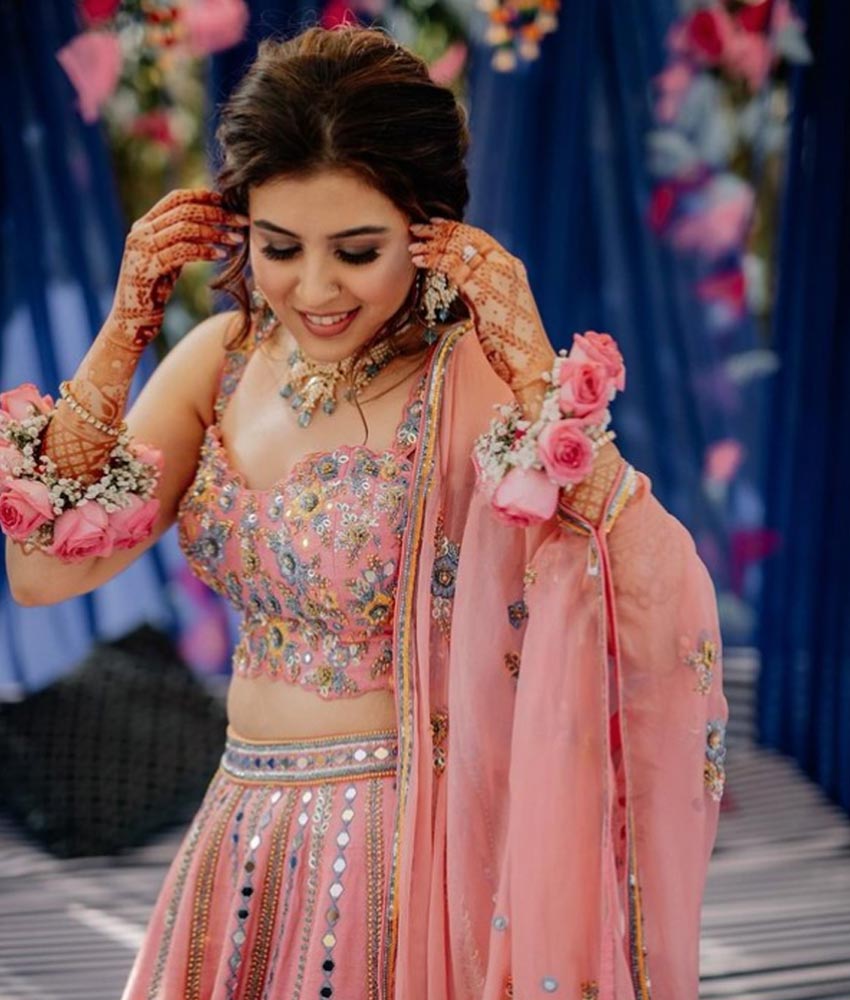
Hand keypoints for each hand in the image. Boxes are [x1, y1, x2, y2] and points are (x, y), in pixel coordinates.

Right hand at [110, 188, 247, 349]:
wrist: (131, 319)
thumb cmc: (153, 289)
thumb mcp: (167, 258)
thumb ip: (180, 240)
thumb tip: (212, 225)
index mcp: (144, 225)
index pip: (176, 198)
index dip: (203, 196)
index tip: (228, 201)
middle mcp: (141, 233)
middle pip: (184, 211)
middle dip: (217, 213)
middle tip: (242, 221)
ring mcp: (142, 250)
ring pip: (184, 229)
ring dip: (215, 232)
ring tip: (236, 239)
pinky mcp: (148, 268)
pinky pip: (182, 252)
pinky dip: (205, 251)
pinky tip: (222, 255)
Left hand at [408, 219, 554, 417]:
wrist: (529, 362)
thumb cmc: (512, 344)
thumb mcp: (495, 308)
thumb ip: (478, 291)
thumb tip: (457, 282)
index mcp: (511, 266)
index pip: (480, 237)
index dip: (455, 229)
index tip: (434, 225)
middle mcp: (505, 265)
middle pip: (467, 237)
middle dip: (438, 230)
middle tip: (416, 228)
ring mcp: (496, 275)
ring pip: (457, 248)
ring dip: (431, 245)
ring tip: (412, 246)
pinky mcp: (483, 290)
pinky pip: (452, 267)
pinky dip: (433, 261)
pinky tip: (419, 262)